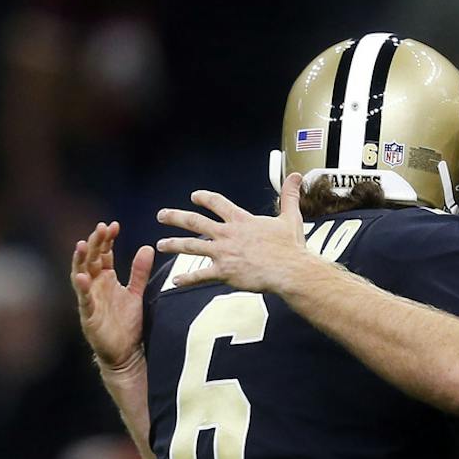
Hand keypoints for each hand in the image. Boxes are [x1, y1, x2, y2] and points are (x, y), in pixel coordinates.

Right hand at [71, 221, 152, 375]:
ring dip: (81, 260)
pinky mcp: (89, 315)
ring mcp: (90, 299)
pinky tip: (82, 277)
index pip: (103, 254)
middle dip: (95, 243)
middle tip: (100, 228)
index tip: (113, 225)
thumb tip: (147, 248)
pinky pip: (84, 300)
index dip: (107, 239)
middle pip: (91, 259)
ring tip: (82, 245)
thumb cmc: (128, 324)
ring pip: (81, 275)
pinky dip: (82, 288)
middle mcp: (95, 286)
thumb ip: (140, 272)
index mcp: (106, 278)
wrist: (126, 353)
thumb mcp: (137, 293)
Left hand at [155, 173, 311, 292]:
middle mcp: (227, 234)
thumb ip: (290, 196)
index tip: (194, 196)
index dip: (204, 198)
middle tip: (162, 215)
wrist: (289, 270)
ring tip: (161, 244)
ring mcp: (223, 253)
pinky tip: (176, 280)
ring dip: (174, 244)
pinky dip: (187, 278)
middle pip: (194, 221)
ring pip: (190, 246)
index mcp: (241, 220)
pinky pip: (200, 275)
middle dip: (175, 217)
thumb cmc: (290, 247)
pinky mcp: (224, 272)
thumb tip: (297, 177)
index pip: (216, 203)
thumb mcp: (290, 217)